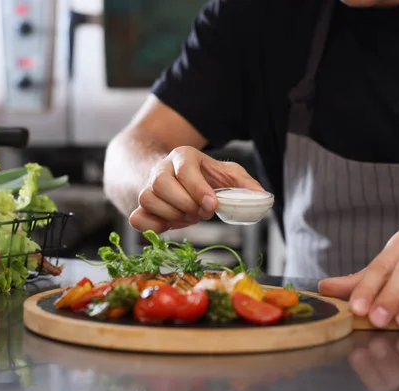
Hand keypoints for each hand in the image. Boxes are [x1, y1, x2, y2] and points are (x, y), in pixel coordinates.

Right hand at [129, 146, 262, 232]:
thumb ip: (244, 184)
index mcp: (183, 156)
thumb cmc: (203, 177)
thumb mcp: (226, 174)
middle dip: (184, 204)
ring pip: (147, 199)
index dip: (198, 190)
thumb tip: (262, 197)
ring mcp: (147, 186)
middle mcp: (161, 168)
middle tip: (201, 212)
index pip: (185, 170)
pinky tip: (169, 225)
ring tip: (188, 216)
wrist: (173, 176)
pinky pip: (136, 217)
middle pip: (161, 184)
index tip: (212, 206)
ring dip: (171, 215)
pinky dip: (152, 226)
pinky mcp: (140, 206)